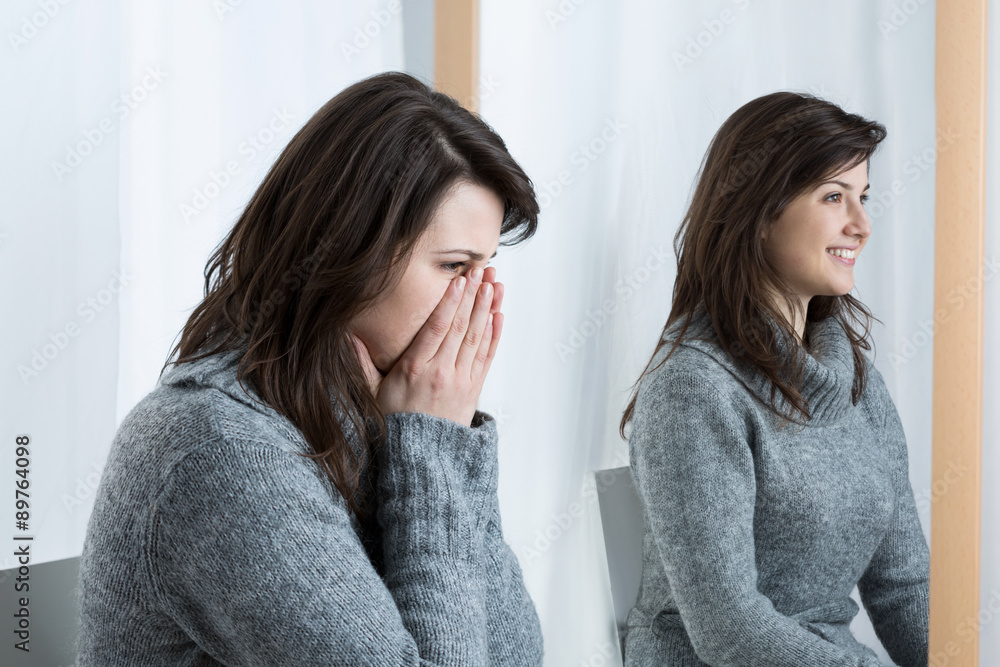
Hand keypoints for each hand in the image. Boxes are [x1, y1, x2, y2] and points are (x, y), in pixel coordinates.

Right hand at [351, 266, 503, 426]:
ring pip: (477, 337)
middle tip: (482, 270)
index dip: (449, 303)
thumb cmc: (395, 422)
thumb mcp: (372, 394)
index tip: (459, 281)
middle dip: (472, 296)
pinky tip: (498, 314)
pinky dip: (494, 334)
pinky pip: (487, 356)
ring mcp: (460, 380)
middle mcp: (441, 373)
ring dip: (487, 308)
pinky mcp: (473, 388)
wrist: (421, 457)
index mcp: (415, 370)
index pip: (435, 329)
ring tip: (494, 284)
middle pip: (459, 327)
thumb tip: (347, 336)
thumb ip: (362, 363)